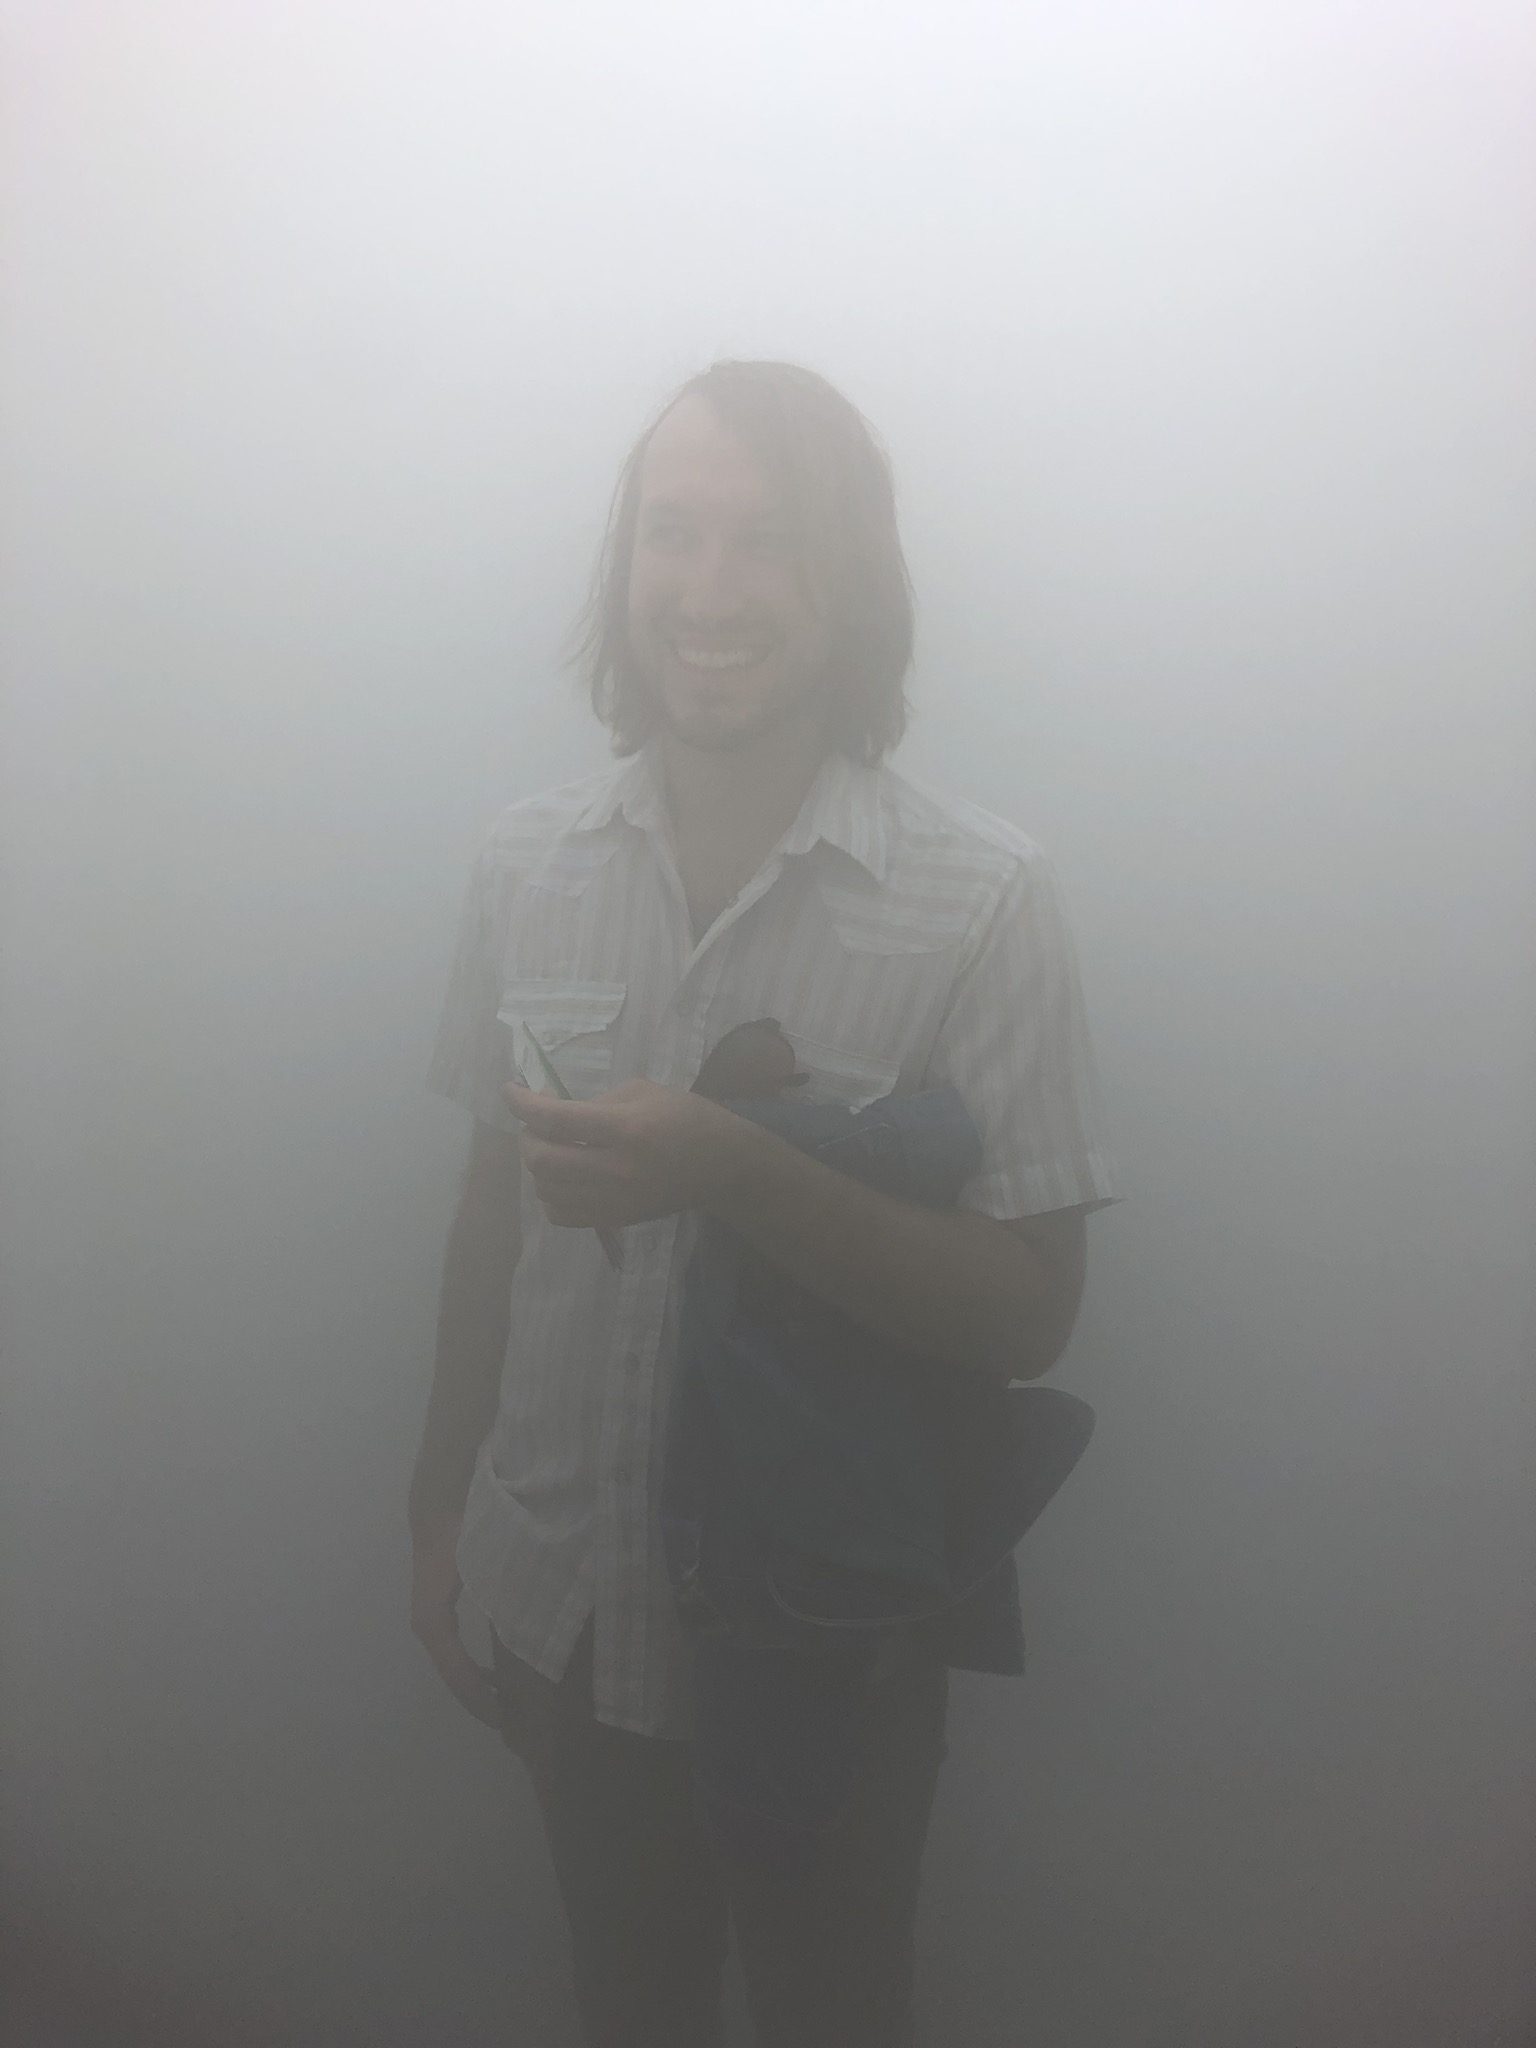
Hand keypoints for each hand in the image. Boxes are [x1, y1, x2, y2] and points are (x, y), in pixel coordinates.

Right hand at [410, 1513, 503, 1729]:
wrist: (437, 1502)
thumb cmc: (461, 1530)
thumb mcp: (484, 1562)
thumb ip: (506, 1594)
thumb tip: (531, 1629)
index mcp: (434, 1619)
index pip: (458, 1672)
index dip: (481, 1699)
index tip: (506, 1720)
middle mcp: (428, 1625)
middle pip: (454, 1675)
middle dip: (481, 1701)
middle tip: (514, 1724)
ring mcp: (431, 1617)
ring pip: (454, 1664)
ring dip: (478, 1686)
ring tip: (510, 1706)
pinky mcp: (439, 1609)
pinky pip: (456, 1649)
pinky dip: (475, 1667)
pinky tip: (499, 1675)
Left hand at [505, 1078, 762, 1228]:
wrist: (721, 1167)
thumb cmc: (685, 1117)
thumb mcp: (643, 1091)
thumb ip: (594, 1101)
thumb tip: (551, 1109)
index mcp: (625, 1129)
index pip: (555, 1119)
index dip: (522, 1103)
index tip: (511, 1090)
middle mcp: (615, 1169)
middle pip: (543, 1160)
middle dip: (527, 1136)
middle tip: (534, 1123)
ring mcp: (614, 1200)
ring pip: (546, 1190)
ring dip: (537, 1166)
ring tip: (550, 1148)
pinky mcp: (614, 1219)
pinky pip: (561, 1215)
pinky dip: (550, 1194)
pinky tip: (562, 1178)